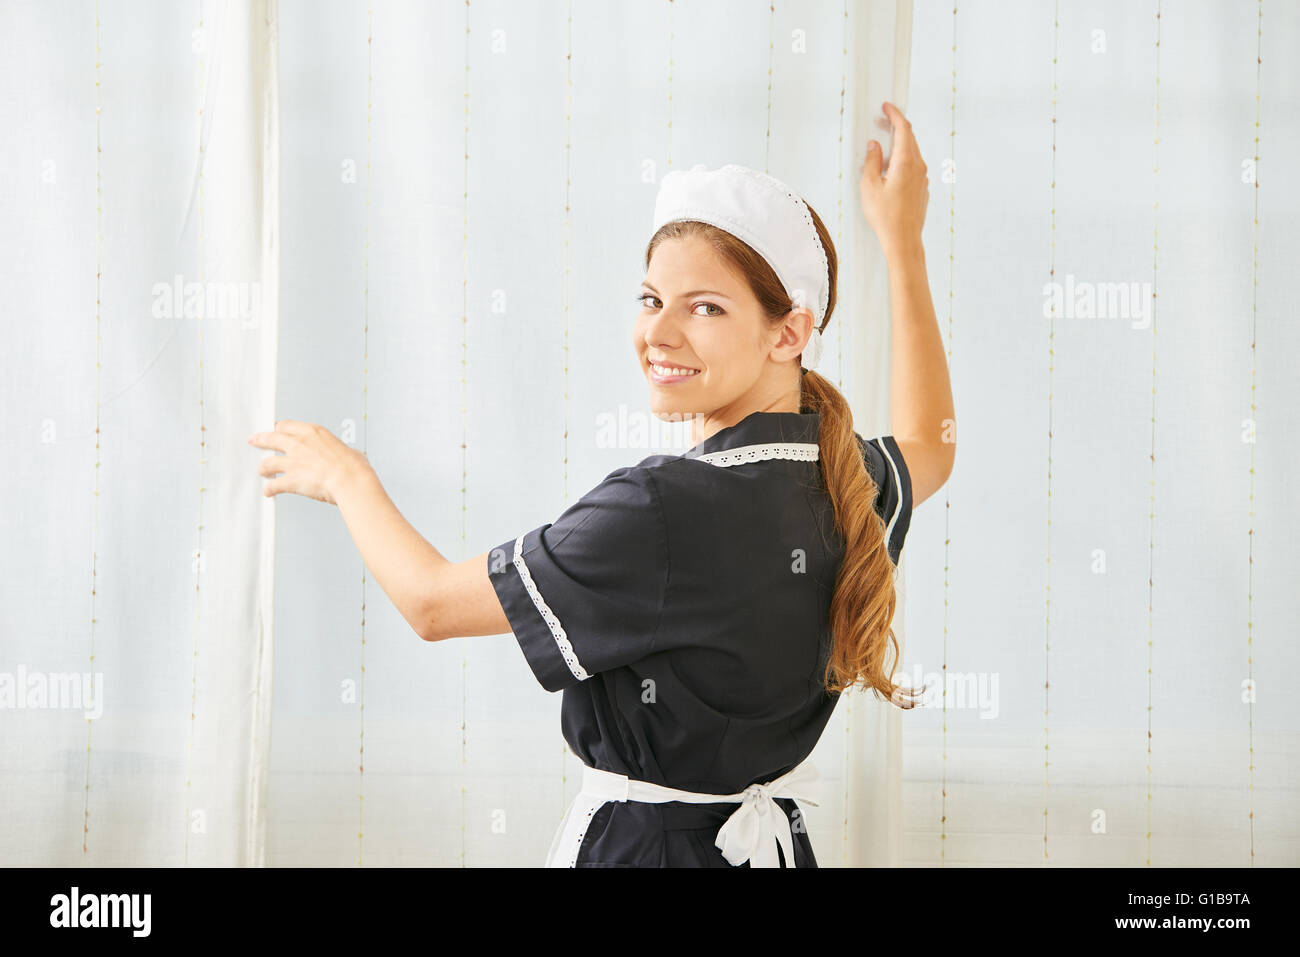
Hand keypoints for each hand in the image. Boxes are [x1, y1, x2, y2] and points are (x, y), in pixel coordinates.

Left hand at [247, 420, 371, 504]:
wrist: (349, 481)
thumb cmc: (353, 467)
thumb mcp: (349, 450)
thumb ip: (340, 452)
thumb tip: (348, 456)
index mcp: (313, 433)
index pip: (287, 426)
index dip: (280, 429)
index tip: (277, 431)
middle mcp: (298, 444)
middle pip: (271, 439)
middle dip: (260, 440)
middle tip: (254, 440)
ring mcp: (292, 462)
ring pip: (267, 463)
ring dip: (263, 468)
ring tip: (262, 471)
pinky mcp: (290, 480)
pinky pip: (273, 485)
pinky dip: (269, 490)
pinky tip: (268, 492)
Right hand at [859, 101, 928, 257]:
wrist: (903, 239)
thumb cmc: (886, 216)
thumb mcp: (870, 186)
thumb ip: (872, 161)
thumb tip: (874, 146)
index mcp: (906, 162)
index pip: (903, 129)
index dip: (895, 114)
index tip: (887, 106)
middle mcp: (918, 166)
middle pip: (910, 138)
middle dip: (896, 126)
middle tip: (882, 121)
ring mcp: (922, 178)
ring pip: (912, 152)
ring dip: (898, 145)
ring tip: (882, 148)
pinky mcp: (922, 188)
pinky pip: (913, 166)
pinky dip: (902, 160)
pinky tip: (889, 169)